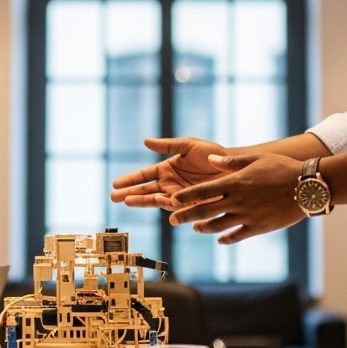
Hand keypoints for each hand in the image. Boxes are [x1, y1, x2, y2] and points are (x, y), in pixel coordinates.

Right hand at [111, 137, 228, 206]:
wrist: (233, 167)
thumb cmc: (212, 154)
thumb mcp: (188, 145)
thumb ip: (167, 145)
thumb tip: (145, 141)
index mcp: (166, 169)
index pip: (143, 176)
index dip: (129, 180)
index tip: (115, 184)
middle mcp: (170, 184)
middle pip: (145, 191)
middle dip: (129, 194)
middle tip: (114, 197)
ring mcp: (179, 196)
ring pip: (156, 201)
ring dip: (142, 201)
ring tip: (129, 200)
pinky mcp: (191, 204)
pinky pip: (176, 206)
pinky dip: (165, 204)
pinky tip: (157, 200)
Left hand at [163, 151, 305, 244]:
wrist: (308, 186)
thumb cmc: (282, 168)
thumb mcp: (255, 159)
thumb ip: (230, 161)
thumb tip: (210, 160)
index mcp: (234, 182)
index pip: (202, 191)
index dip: (185, 197)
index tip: (173, 201)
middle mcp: (237, 201)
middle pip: (204, 211)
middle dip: (186, 216)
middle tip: (173, 220)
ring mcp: (247, 216)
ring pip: (218, 226)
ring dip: (203, 228)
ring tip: (195, 228)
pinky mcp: (259, 227)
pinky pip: (237, 236)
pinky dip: (226, 239)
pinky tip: (220, 239)